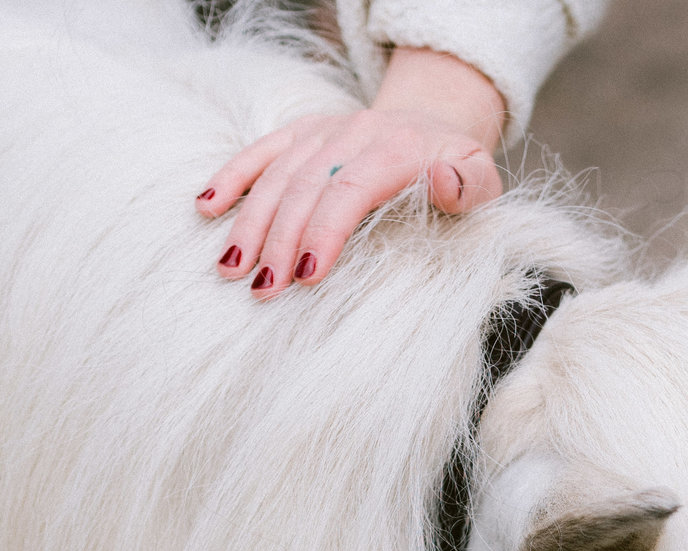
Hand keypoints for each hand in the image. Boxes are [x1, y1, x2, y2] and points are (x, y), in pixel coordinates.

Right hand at [198, 47, 504, 297]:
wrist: (432, 122)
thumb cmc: (455, 170)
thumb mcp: (482, 178)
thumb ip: (469, 186)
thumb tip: (443, 182)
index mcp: (395, 148)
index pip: (350, 189)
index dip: (324, 232)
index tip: (305, 277)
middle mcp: (352, 134)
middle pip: (305, 187)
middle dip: (280, 240)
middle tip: (263, 290)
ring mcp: (321, 131)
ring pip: (276, 173)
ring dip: (249, 222)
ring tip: (230, 267)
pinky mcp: (300, 132)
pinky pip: (259, 151)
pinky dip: (230, 177)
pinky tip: (205, 208)